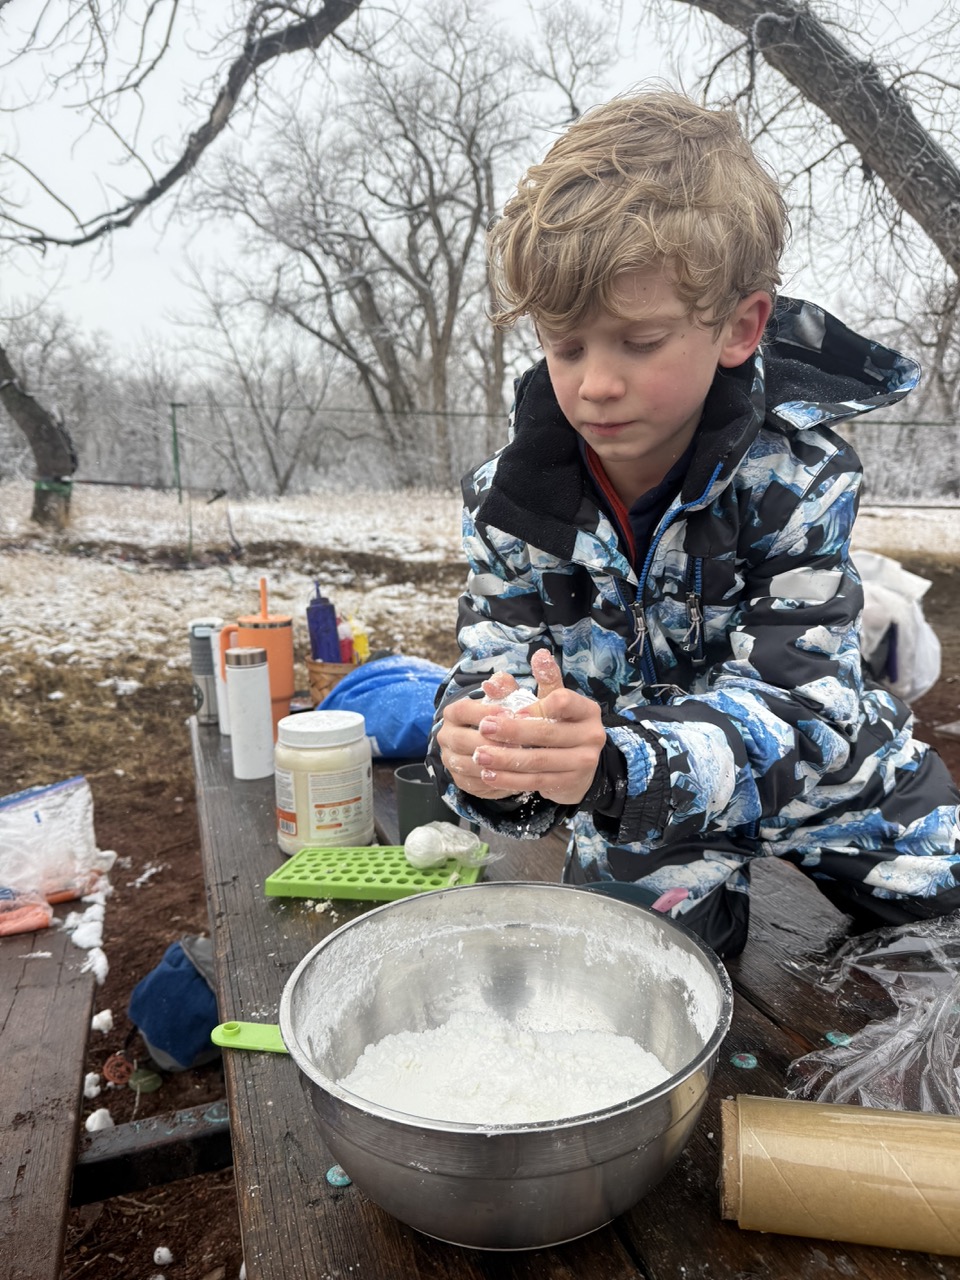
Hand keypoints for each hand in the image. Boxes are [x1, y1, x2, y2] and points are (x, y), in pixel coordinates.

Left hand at [437, 651, 605, 805]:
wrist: (579, 765)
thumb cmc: (558, 725)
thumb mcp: (547, 703)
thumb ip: (525, 688)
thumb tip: (503, 674)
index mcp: (587, 710)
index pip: (562, 701)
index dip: (535, 706)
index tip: (511, 710)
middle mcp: (592, 735)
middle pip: (547, 733)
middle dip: (512, 731)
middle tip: (483, 728)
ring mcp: (584, 762)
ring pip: (539, 760)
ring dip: (505, 759)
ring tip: (479, 755)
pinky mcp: (570, 782)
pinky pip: (535, 781)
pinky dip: (510, 779)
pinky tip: (489, 775)